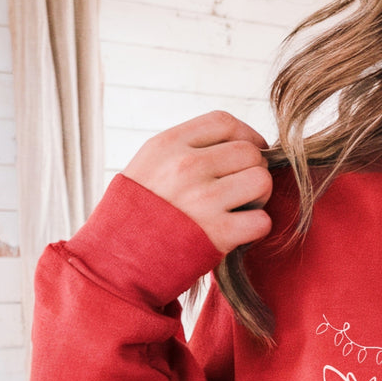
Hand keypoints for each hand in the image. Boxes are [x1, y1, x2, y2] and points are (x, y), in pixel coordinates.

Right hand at [122, 110, 273, 253]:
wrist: (119, 259)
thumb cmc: (138, 213)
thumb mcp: (149, 165)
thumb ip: (187, 149)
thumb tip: (235, 142)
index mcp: (168, 144)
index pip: (224, 122)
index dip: (246, 135)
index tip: (248, 153)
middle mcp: (186, 166)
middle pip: (249, 151)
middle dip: (254, 169)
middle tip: (242, 189)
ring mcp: (203, 200)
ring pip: (262, 181)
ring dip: (261, 196)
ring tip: (242, 207)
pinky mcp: (219, 234)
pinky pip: (262, 220)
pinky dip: (258, 227)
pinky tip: (240, 231)